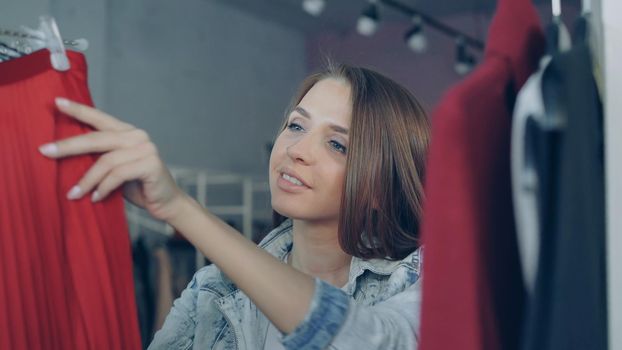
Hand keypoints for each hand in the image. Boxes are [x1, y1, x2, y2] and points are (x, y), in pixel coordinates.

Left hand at [39, 97, 187, 221]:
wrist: (167, 203)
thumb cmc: (138, 186)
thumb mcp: (115, 169)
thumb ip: (100, 158)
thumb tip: (66, 155)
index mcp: (128, 133)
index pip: (100, 119)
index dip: (79, 110)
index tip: (57, 103)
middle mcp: (138, 136)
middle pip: (97, 138)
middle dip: (69, 146)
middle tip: (45, 151)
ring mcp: (146, 149)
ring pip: (106, 160)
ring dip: (87, 180)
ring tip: (74, 194)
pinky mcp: (150, 164)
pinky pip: (118, 174)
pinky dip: (104, 187)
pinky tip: (96, 198)